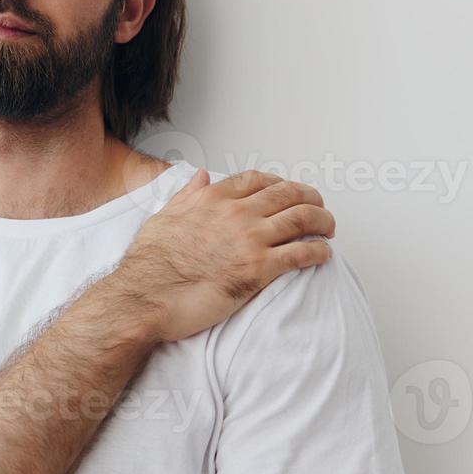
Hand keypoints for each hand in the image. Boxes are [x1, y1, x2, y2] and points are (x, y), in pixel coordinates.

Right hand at [113, 169, 335, 343]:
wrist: (144, 296)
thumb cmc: (149, 264)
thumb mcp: (163, 217)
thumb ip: (187, 195)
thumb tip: (201, 177)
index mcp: (213, 199)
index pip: (258, 180)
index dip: (280, 183)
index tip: (288, 192)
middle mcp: (236, 213)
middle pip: (288, 194)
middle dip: (311, 198)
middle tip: (319, 209)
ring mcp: (249, 240)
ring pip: (303, 219)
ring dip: (323, 221)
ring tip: (328, 229)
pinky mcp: (259, 270)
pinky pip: (302, 253)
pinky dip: (319, 251)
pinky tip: (324, 254)